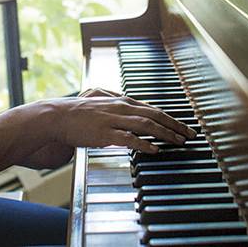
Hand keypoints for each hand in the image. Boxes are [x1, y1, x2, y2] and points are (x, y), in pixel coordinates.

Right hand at [43, 94, 196, 153]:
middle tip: (190, 135)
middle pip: (155, 115)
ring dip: (165, 133)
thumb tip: (126, 99)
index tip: (184, 126)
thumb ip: (115, 99)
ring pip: (146, 125)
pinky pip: (128, 138)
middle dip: (175, 125)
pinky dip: (143, 143)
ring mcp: (113, 120)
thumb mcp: (99, 99)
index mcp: (121, 101)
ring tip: (178, 141)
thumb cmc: (77, 111)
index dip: (171, 118)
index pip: (153, 109)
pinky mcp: (105, 133)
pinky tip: (154, 149)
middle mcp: (121, 108)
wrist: (57, 117)